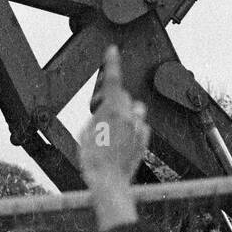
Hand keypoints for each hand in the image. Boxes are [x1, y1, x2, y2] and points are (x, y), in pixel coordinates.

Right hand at [78, 45, 149, 230]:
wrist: (108, 182)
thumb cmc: (92, 158)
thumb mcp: (86, 131)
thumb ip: (98, 116)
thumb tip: (104, 113)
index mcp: (111, 109)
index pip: (112, 79)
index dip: (112, 62)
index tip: (112, 50)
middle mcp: (128, 116)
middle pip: (122, 95)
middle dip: (113, 99)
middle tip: (101, 114)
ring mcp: (139, 128)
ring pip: (135, 109)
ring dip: (126, 112)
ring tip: (115, 128)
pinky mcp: (145, 141)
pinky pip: (140, 125)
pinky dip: (133, 128)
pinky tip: (123, 140)